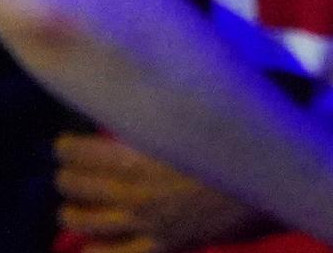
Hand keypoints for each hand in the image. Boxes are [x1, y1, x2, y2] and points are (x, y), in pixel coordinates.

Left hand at [54, 133, 268, 252]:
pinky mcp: (165, 244)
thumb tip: (130, 96)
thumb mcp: (186, 115)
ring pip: (92, 222)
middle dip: (66, 179)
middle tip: (63, 173)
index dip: (66, 148)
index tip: (63, 144)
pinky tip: (87, 248)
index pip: (80, 153)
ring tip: (68, 209)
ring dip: (74, 214)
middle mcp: (134, 193)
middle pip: (80, 187)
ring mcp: (148, 223)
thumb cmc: (229, 136)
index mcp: (135, 157)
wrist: (269, 178)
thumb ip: (152, 112)